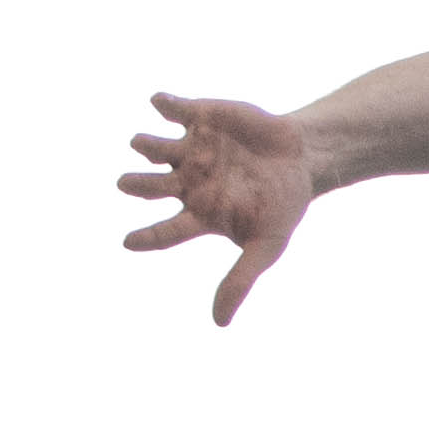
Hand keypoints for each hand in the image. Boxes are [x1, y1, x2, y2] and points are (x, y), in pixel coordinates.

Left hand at [121, 93, 316, 325]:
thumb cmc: (282, 207)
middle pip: (151, 187)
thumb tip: (218, 324)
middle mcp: (186, 183)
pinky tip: (158, 102)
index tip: (128, 242)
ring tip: (140, 144)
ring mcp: (191, 150)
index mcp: (198, 214)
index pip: (165, 231)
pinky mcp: (201, 119)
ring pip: (156, 149)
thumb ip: (240, 280)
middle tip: (125, 184)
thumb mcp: (266, 248)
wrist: (303, 160)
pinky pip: (175, 110)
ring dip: (146, 146)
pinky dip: (164, 105)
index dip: (147, 236)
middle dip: (138, 184)